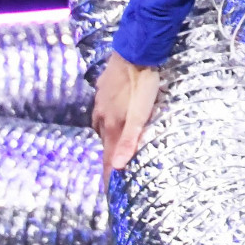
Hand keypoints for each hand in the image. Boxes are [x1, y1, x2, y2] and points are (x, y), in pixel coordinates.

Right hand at [92, 53, 162, 182]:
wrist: (135, 50)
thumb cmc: (143, 82)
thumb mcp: (141, 113)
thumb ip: (130, 139)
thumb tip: (116, 166)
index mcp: (112, 125)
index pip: (108, 158)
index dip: (108, 176)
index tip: (108, 193)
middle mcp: (102, 116)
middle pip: (105, 145)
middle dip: (109, 161)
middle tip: (114, 175)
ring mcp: (101, 102)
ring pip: (103, 128)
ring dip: (108, 141)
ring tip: (115, 150)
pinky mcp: (103, 90)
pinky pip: (103, 114)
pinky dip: (109, 124)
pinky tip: (115, 120)